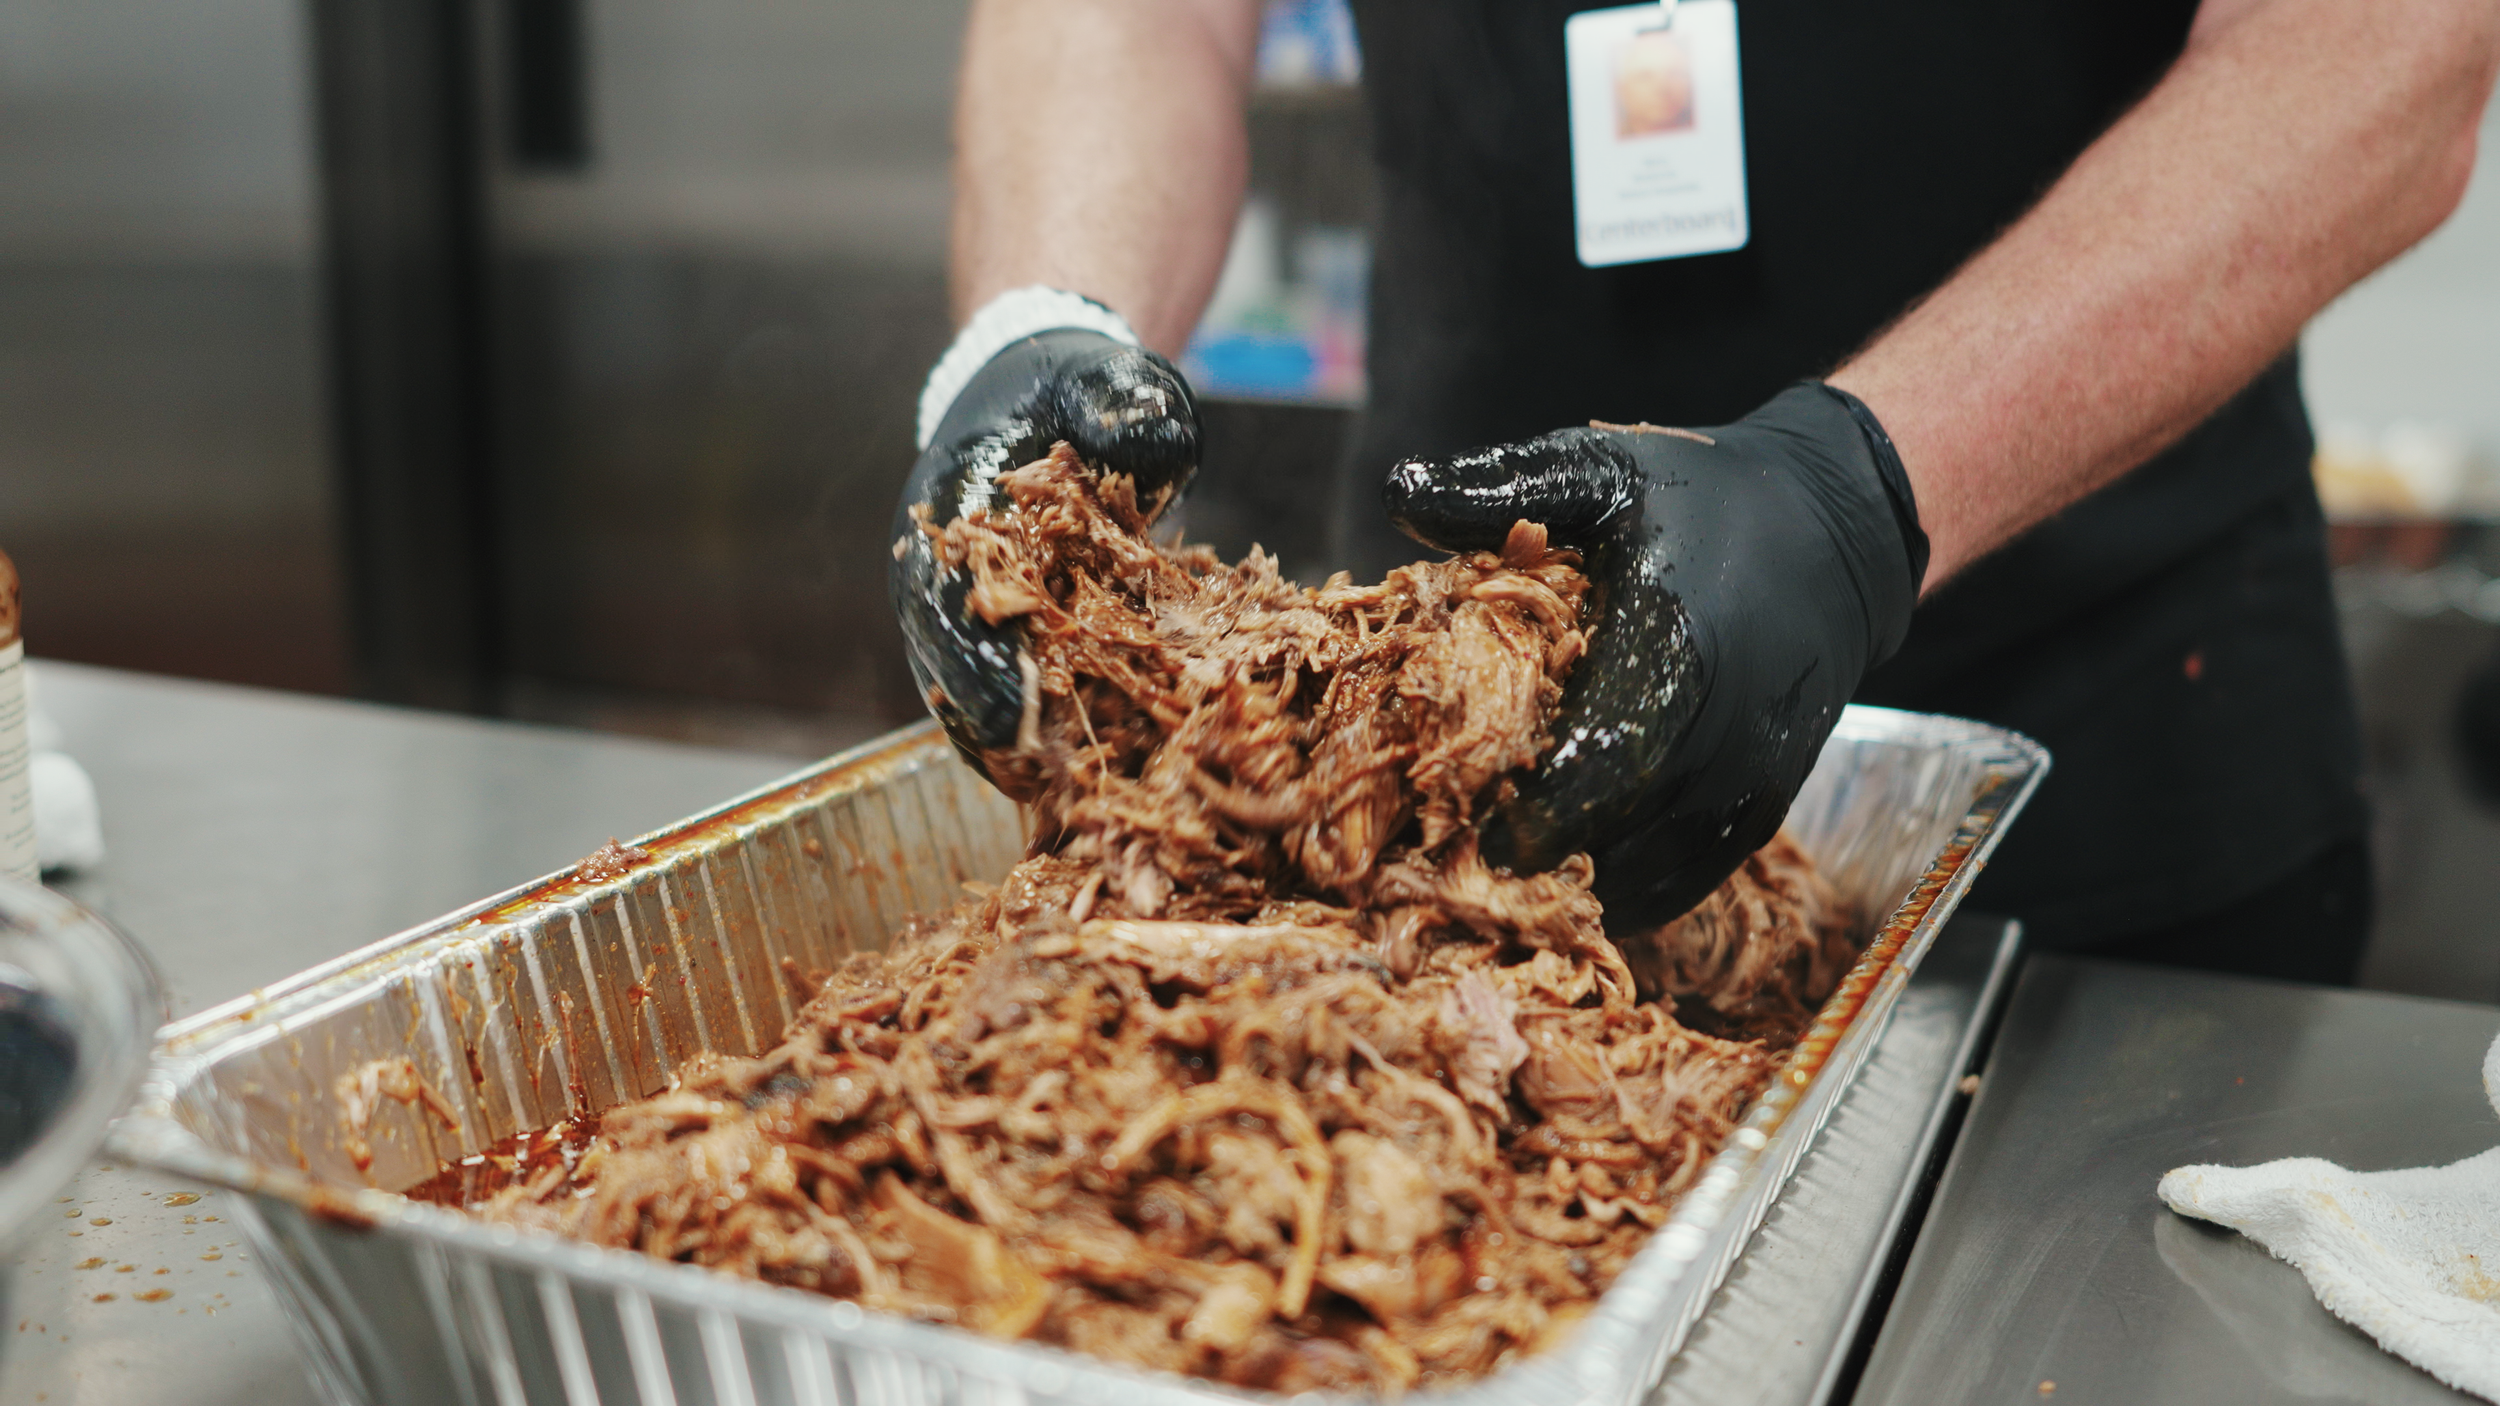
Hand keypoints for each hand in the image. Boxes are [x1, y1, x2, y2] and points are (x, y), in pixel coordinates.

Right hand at [889, 328, 1199, 762]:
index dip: (977, 663)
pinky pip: (1018, 708)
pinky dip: (1050, 748)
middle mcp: (943, 581)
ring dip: (1022, 758)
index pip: (946, 603)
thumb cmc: (1072, 396)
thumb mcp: (1102, 384)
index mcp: (947, 517)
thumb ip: (1120, 400)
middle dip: (1002, 737)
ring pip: (978, 706)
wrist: (1049, 403)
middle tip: (1048, 793)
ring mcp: (969, 620)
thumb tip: (1148, 427)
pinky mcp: (1007, 646)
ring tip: (1072, 814)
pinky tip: (1095, 790)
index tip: (1013, 714)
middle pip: (954, 676)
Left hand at [1382, 383, 1928, 926]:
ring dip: (1570, 884)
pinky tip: (1564, 887)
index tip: (1451, 824)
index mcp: (1671, 642)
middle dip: (1526, 856)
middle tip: (1449, 867)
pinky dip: (1625, 894)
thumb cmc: (1702, 495)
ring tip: (1494, 886)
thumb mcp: (1602, 467)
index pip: (1590, 758)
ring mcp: (1748, 776)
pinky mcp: (1764, 805)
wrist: (1837, 528)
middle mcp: (1719, 725)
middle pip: (1611, 828)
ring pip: (1648, 870)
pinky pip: (1688, 879)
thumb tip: (1398, 491)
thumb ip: (1503, 486)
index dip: (1520, 806)